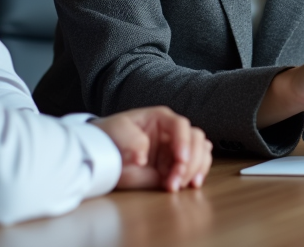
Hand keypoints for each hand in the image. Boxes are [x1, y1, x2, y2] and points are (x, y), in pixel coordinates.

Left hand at [93, 106, 212, 191]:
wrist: (102, 154)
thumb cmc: (111, 136)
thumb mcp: (117, 131)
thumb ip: (131, 140)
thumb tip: (142, 157)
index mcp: (161, 118)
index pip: (180, 125)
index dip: (184, 141)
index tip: (180, 159)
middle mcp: (173, 133)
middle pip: (196, 139)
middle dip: (191, 161)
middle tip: (177, 178)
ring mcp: (176, 149)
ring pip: (201, 152)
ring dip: (195, 170)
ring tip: (178, 185)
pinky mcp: (175, 165)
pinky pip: (197, 166)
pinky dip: (198, 174)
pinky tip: (192, 184)